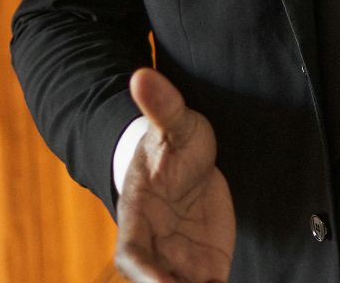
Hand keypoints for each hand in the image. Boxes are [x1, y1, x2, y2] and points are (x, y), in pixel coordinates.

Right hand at [114, 68, 235, 282]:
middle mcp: (157, 247)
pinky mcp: (206, 266)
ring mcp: (180, 261)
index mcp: (138, 219)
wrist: (188, 160)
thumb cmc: (170, 144)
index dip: (145, 273)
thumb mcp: (172, 123)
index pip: (133, 254)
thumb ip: (161, 106)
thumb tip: (141, 75)